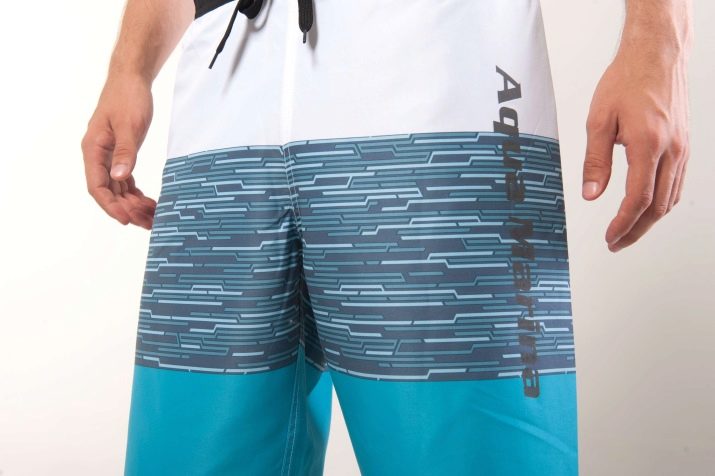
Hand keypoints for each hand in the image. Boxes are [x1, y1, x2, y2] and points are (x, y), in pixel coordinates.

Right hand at [82, 73, 156, 229]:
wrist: (131, 79)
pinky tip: (148, 203)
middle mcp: (98, 155)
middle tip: (148, 223)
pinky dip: (135, 193)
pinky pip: (125, 180)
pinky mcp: (121, 153)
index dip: (111, 206)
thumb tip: (119, 177)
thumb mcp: (130, 125)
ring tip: (152, 217)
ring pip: (117, 188)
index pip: (97, 186)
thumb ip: (125, 152)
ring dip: (132, 204)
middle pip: (108, 192)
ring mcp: (108, 156)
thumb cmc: (128, 97)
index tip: (127, 219)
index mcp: (93, 149)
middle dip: (126, 209)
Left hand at [582, 45, 689, 251]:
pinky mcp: (684, 145)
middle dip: (636, 230)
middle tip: (616, 243)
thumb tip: (591, 194)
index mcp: (648, 144)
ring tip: (629, 231)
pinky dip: (663, 202)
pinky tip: (648, 208)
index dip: (623, 223)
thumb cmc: (626, 81)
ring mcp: (682, 148)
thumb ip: (595, 160)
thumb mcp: (599, 120)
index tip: (610, 237)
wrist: (656, 56)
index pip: (638, 198)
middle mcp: (672, 150)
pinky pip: (677, 183)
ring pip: (671, 198)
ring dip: (650, 220)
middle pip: (658, 206)